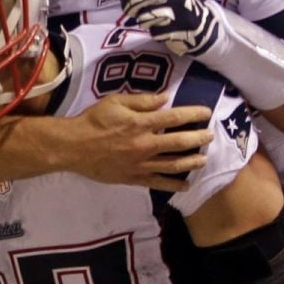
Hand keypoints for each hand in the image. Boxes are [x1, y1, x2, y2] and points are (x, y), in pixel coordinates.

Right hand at [61, 92, 213, 191]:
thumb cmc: (93, 120)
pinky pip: (158, 183)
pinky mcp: (133, 178)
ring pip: (173, 165)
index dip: (193, 114)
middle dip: (198, 139)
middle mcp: (144, 144)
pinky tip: (186, 184)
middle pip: (179, 142)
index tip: (206, 112)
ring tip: (203, 159)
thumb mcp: (116, 101)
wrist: (73, 147)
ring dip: (192, 162)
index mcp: (140, 123)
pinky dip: (174, 185)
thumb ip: (142, 100)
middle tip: (210, 136)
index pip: (174, 117)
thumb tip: (165, 98)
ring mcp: (140, 164)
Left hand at [107, 0, 217, 55]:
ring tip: (153, 19)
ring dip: (144, 21)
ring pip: (143, 16)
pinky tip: (163, 28)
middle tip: (136, 12)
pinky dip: (155, 32)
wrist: (199, 25)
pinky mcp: (181, 26)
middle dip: (131, 8)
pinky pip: (155, 31)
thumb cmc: (172, 3)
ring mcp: (178, 8)